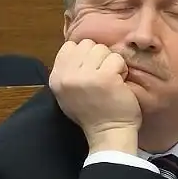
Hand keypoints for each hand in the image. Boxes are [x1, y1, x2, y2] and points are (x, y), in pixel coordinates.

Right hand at [49, 39, 141, 153]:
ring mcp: (85, 77)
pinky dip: (122, 70)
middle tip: (102, 76)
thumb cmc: (92, 113)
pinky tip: (119, 85)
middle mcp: (66, 76)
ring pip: (102, 49)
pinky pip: (116, 59)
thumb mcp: (68, 92)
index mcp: (56, 78)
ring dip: (111, 63)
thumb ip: (69, 70)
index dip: (84, 55)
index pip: (70, 46)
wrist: (108, 134)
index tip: (91, 71)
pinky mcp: (104, 78)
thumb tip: (78, 48)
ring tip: (111, 80)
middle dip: (98, 58)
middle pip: (87, 44)